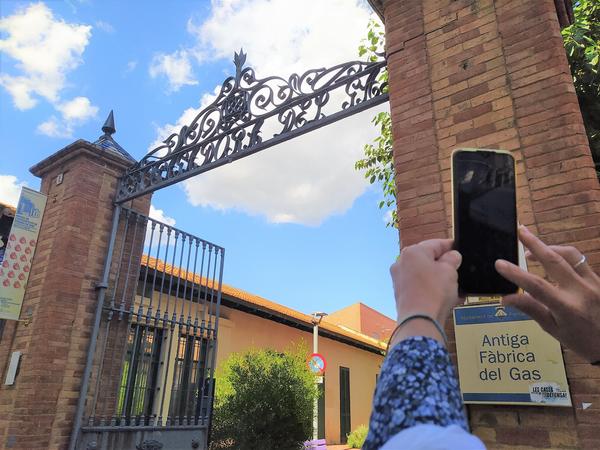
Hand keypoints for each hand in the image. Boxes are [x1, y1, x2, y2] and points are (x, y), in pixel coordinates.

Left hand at [390, 239, 461, 344]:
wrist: (419, 320)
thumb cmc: (434, 292)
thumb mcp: (450, 271)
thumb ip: (452, 259)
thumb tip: (452, 256)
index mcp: (413, 252)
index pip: (436, 244)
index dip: (450, 246)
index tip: (459, 248)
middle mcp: (401, 262)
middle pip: (427, 258)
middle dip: (443, 263)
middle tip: (457, 268)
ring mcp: (399, 278)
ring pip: (423, 272)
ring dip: (437, 276)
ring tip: (453, 284)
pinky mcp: (400, 292)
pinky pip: (419, 285)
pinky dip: (430, 287)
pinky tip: (443, 295)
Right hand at [495, 226, 599, 362]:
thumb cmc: (580, 341)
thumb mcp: (552, 329)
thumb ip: (531, 309)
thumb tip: (505, 298)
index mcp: (567, 308)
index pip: (536, 286)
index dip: (516, 274)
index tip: (499, 264)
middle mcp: (581, 291)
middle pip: (555, 261)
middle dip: (535, 244)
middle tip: (520, 231)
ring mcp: (594, 283)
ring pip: (571, 255)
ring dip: (549, 248)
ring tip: (532, 252)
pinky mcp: (599, 280)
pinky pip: (580, 261)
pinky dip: (563, 256)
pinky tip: (552, 261)